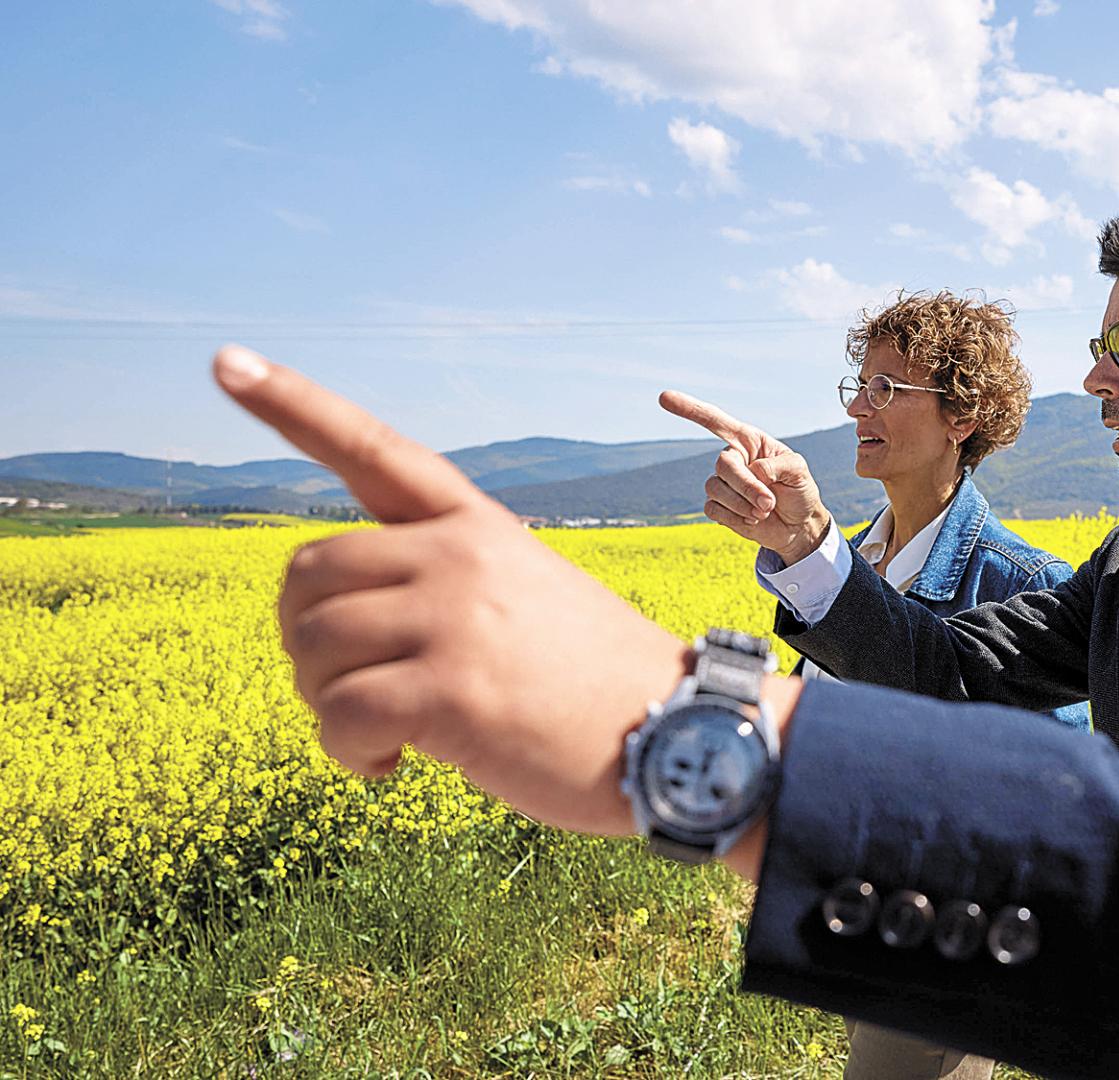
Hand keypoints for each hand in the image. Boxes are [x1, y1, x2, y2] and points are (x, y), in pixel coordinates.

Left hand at [212, 345, 693, 835]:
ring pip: (312, 648)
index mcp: (476, 526)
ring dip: (325, 704)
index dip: (291, 404)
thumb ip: (441, 585)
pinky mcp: (450, 692)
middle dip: (307, 643)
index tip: (226, 360)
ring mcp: (453, 619)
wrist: (677, 732)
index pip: (372, 448)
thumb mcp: (528, 595)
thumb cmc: (595, 683)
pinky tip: (390, 764)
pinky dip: (346, 753)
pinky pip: (337, 716)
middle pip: (306, 574)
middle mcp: (458, 556)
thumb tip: (334, 632)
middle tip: (354, 689)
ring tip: (382, 733)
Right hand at [658, 390, 831, 563]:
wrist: (798, 525)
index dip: (690, 410)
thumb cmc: (799, 490)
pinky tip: (752, 520)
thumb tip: (753, 472)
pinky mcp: (719, 506)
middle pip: (723, 465)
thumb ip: (777, 465)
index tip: (664, 397)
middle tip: (768, 503)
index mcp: (749, 441)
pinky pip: (713, 509)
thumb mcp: (799, 470)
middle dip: (746, 486)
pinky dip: (734, 517)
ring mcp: (724, 483)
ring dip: (742, 504)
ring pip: (715, 488)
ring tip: (764, 511)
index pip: (716, 421)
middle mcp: (733, 458)